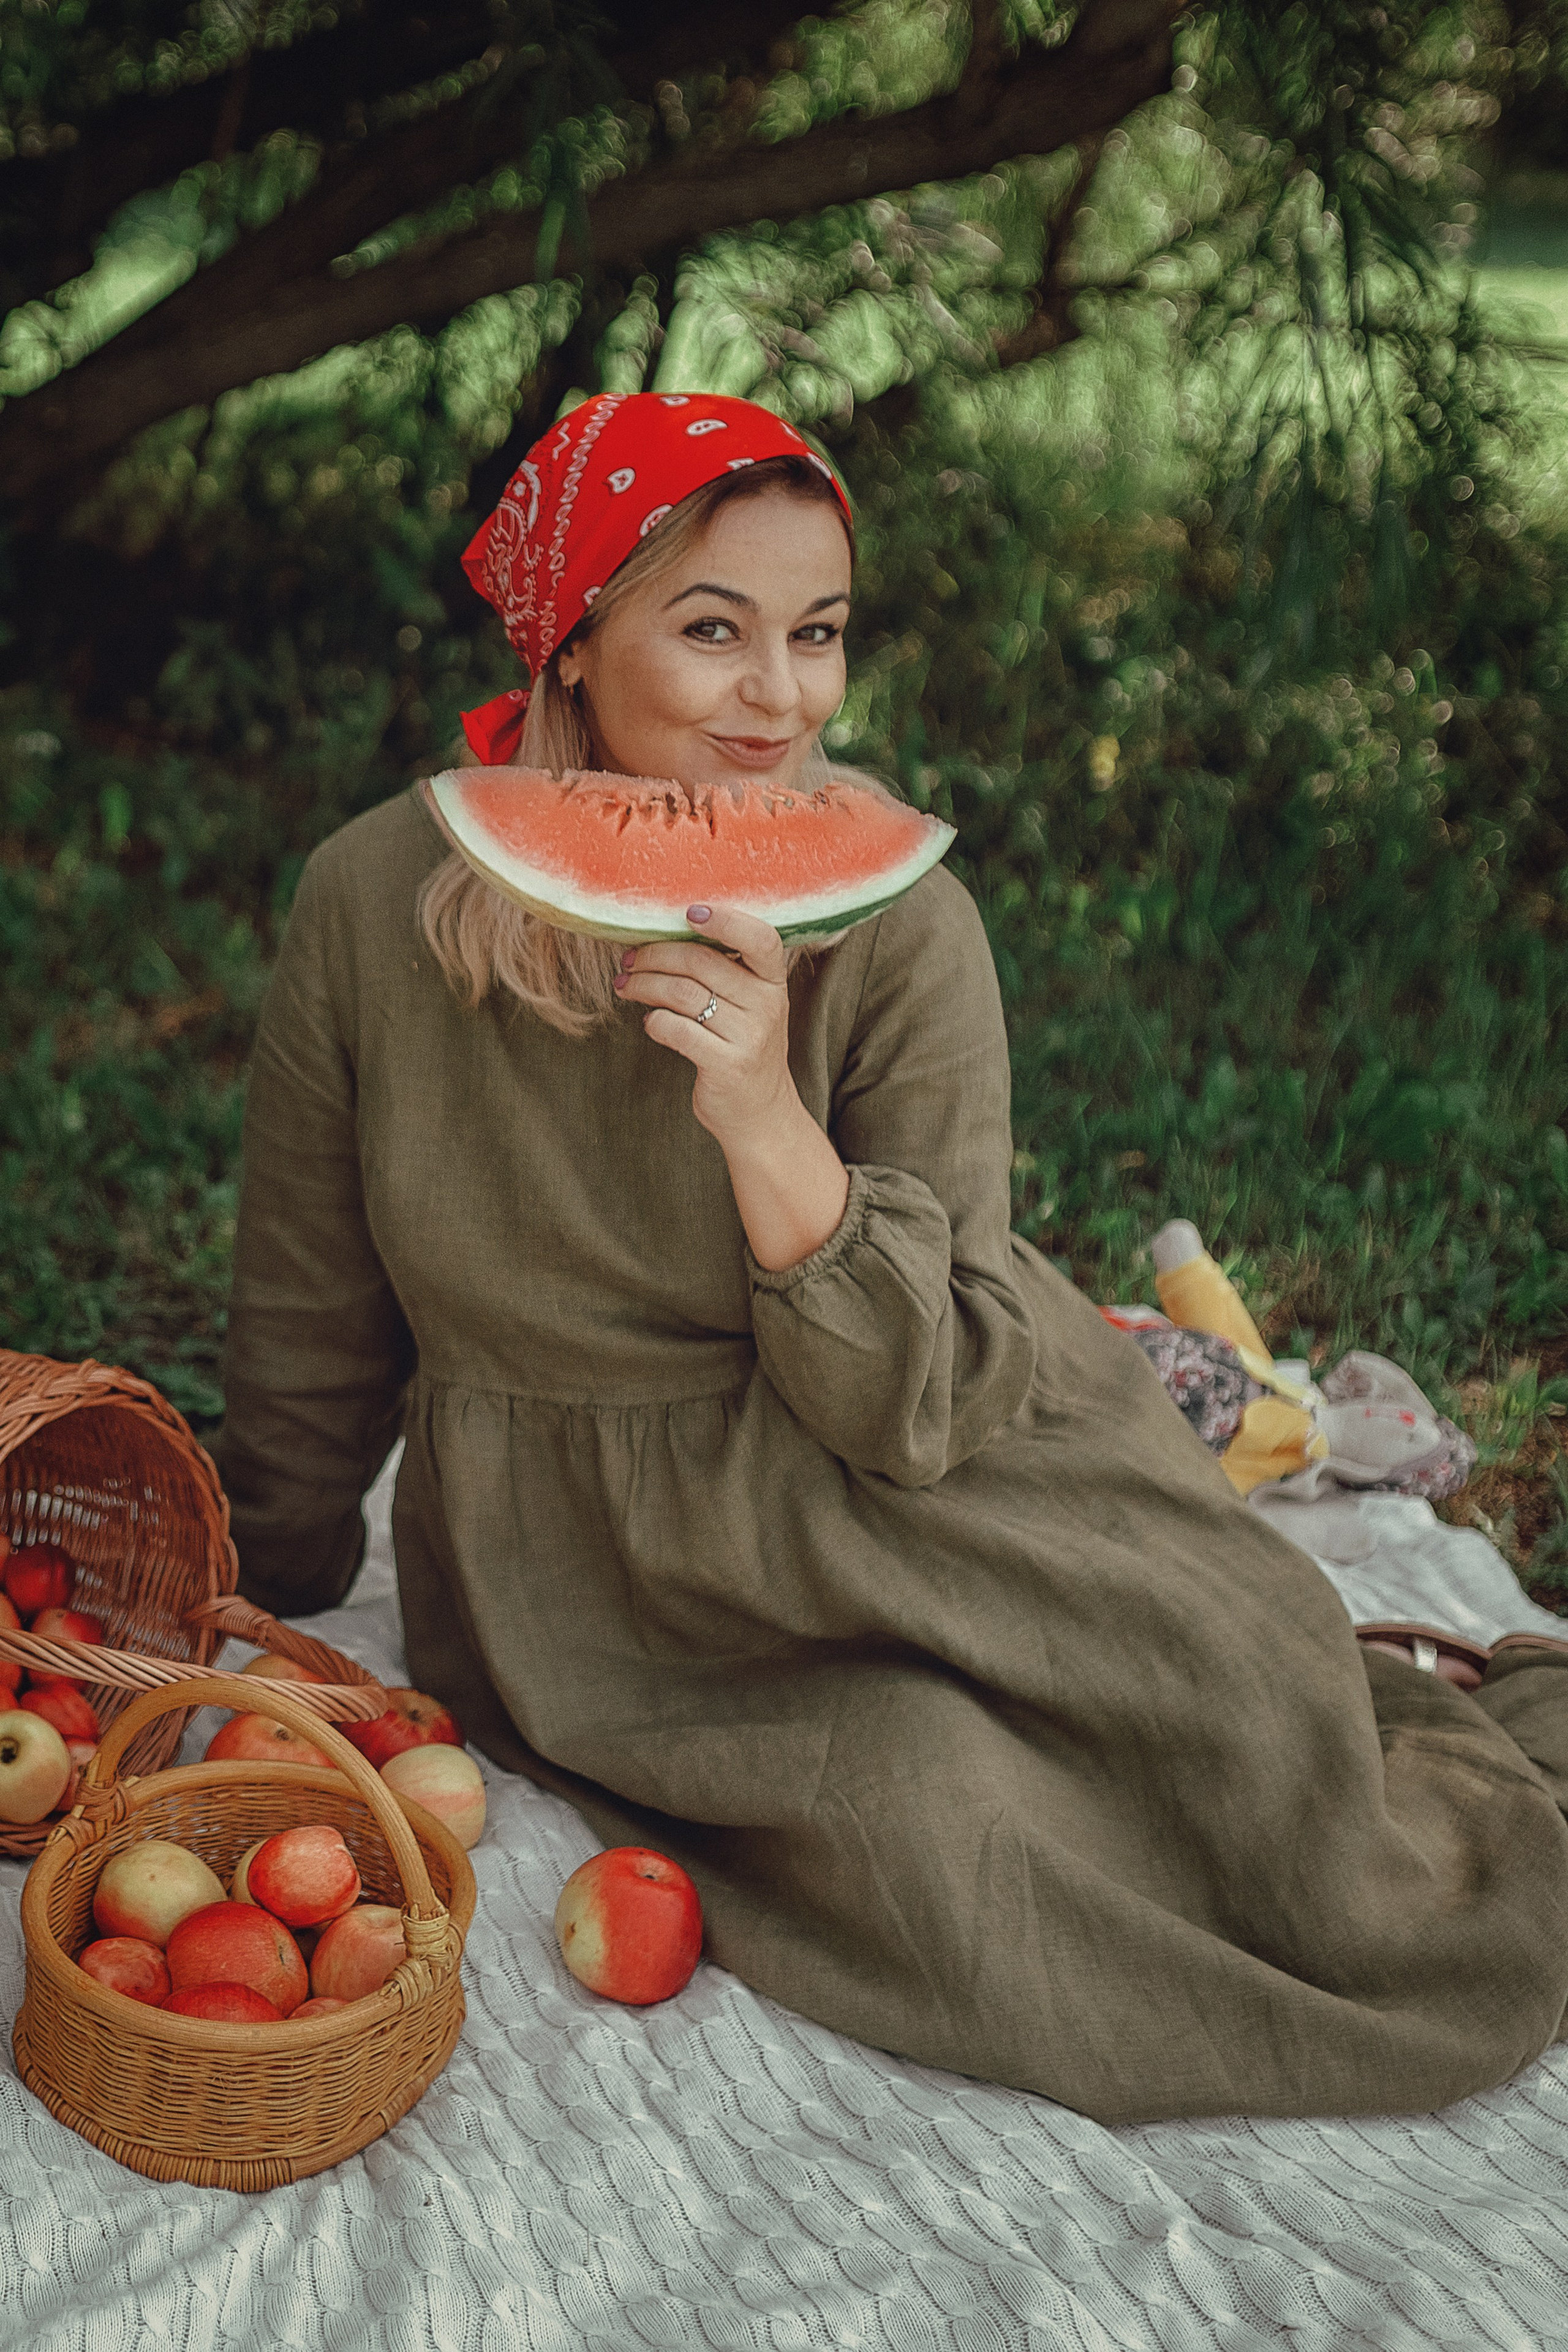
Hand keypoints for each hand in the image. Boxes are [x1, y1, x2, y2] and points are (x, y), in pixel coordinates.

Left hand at [613, 904, 792, 1149]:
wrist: (760, 1112)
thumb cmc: (742, 1047)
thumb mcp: (748, 1004)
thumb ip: (723, 970)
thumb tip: (661, 935)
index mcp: (773, 981)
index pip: (760, 938)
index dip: (724, 920)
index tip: (687, 913)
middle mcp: (767, 1005)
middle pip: (700, 962)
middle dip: (654, 956)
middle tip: (628, 960)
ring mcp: (749, 1036)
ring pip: (682, 993)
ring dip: (644, 985)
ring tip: (625, 985)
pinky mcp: (727, 1065)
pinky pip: (676, 1030)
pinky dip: (655, 1022)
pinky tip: (650, 1022)